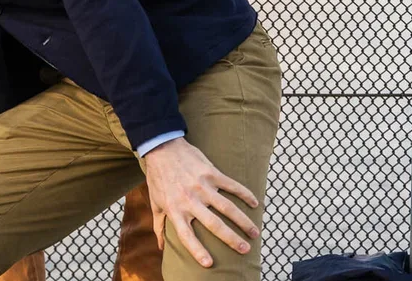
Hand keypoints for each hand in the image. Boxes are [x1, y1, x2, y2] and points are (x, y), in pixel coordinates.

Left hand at [142, 137, 259, 267]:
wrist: (161, 147)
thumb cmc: (158, 177)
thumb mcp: (155, 201)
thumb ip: (159, 225)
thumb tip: (161, 247)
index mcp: (175, 209)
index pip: (186, 235)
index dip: (197, 250)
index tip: (210, 264)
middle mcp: (189, 200)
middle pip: (214, 224)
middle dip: (231, 239)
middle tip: (245, 250)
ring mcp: (201, 186)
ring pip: (227, 207)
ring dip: (243, 221)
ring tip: (255, 233)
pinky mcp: (211, 173)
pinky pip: (232, 185)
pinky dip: (245, 194)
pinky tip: (256, 203)